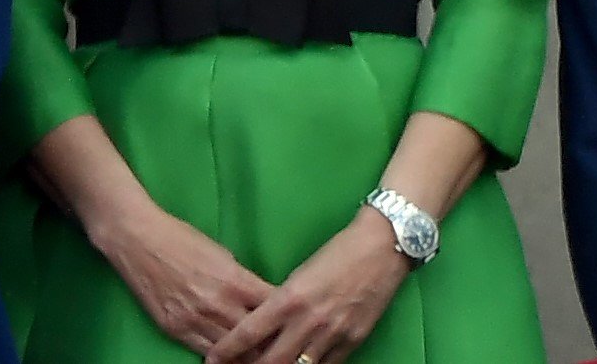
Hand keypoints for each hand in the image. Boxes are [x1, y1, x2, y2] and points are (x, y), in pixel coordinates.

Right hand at [90, 200, 271, 352]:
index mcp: (234, 280)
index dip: (284, 315)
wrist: (142, 242)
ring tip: (261, 356)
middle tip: (281, 344)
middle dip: (269, 340)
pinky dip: (219, 356)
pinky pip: (203, 350)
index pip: (270, 305)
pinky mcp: (175, 330)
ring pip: (229, 348)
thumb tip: (258, 297)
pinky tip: (230, 359)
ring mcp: (194, 320)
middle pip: (253, 334)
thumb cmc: (185, 240)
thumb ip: (241, 280)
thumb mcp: (224, 255)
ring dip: (246, 353)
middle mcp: (217, 304)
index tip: (294, 319)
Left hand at [204, 209, 409, 363]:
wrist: (384, 244)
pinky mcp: (353, 340)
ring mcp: (332, 334)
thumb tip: (264, 329)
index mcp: (290, 298)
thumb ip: (282, 303)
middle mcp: (308, 320)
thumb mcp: (302, 273)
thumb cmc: (340, 250)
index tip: (213, 360)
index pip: (248, 334)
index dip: (226, 352)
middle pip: (268, 362)